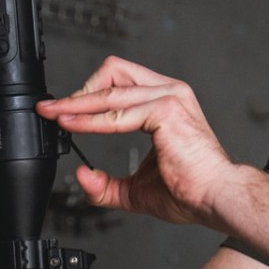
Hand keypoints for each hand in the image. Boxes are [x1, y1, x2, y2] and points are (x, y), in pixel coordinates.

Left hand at [36, 57, 235, 227]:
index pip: (120, 82)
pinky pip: (117, 112)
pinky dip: (91, 120)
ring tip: (55, 115)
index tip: (61, 110)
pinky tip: (73, 127)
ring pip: (110, 88)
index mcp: (165, 102)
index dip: (87, 93)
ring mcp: (169, 97)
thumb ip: (107, 185)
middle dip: (78, 91)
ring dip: (77, 103)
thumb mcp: (136, 190)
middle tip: (53, 110)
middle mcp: (169, 92)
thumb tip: (82, 178)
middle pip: (113, 71)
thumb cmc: (190, 190)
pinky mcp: (166, 110)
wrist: (215, 197)